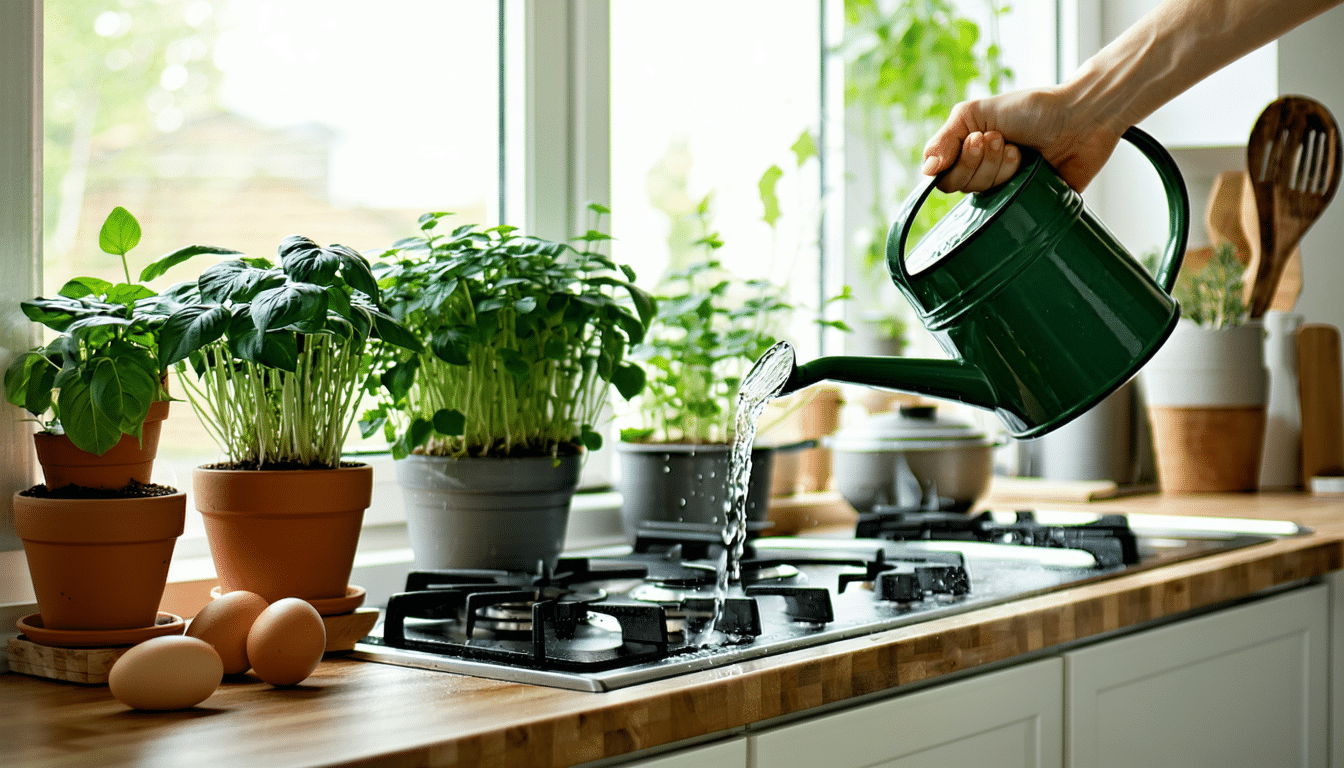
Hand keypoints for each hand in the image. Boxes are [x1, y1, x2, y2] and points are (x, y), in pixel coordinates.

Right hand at [920, 89, 1122, 192]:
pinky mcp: (1033, 206)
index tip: (980, 138)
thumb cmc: (1032, 109)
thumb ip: (945, 138)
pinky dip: (1019, 190)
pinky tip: (1031, 169)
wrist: (1082, 115)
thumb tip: (927, 170)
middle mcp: (987, 178)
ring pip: (987, 199)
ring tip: (1021, 151)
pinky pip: (1014, 215)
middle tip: (1004, 140)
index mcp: (970, 157)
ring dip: (1003, 168)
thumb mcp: (977, 112)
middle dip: (983, 161)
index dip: (960, 162)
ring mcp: (1009, 193)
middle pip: (963, 188)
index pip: (946, 178)